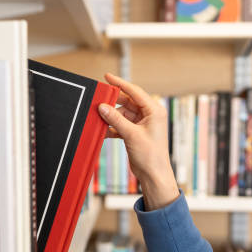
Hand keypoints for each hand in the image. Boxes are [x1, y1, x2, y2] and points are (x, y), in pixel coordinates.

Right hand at [98, 73, 179, 210]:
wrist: (153, 175)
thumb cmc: (151, 156)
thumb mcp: (131, 135)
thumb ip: (116, 119)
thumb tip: (102, 106)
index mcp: (154, 110)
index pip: (135, 92)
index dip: (120, 84)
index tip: (107, 77)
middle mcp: (149, 115)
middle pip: (127, 102)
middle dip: (112, 103)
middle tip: (97, 100)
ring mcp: (142, 124)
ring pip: (122, 114)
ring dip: (110, 117)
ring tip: (97, 118)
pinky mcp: (134, 133)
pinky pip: (120, 125)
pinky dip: (112, 127)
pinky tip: (102, 130)